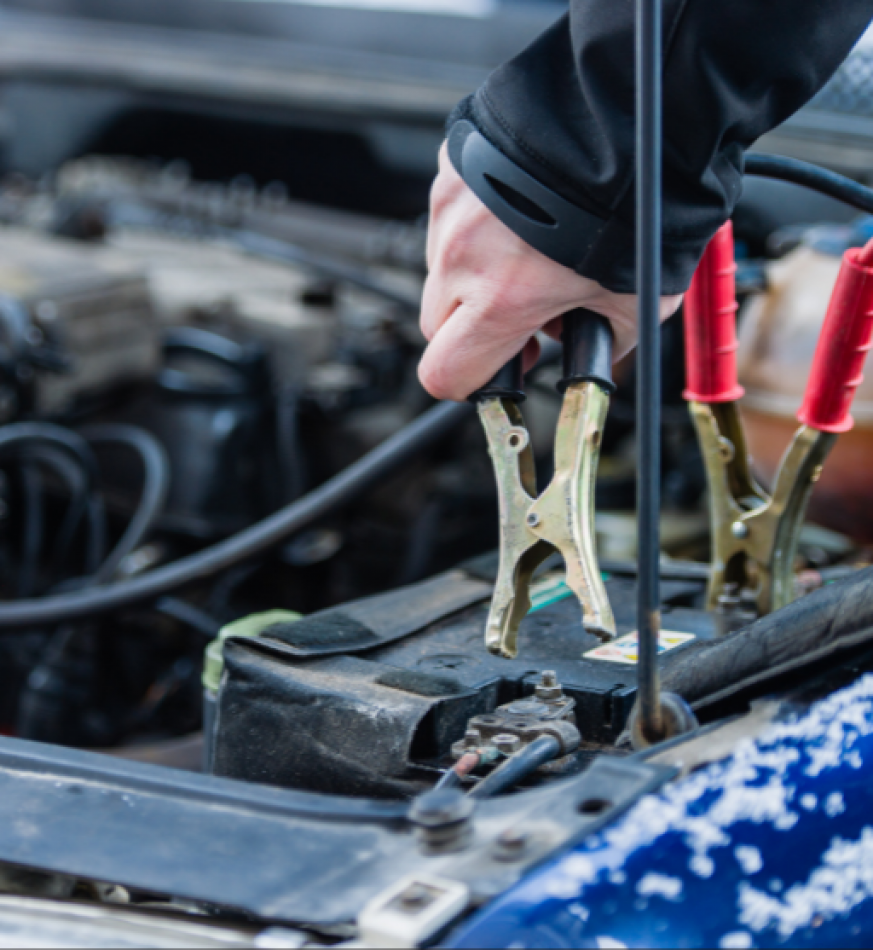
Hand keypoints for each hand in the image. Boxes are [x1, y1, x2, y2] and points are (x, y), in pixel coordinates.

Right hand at [418, 142, 681, 400]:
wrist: (628, 113)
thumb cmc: (637, 202)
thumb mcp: (638, 301)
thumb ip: (604, 341)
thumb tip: (596, 353)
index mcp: (501, 300)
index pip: (444, 373)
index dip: (468, 383)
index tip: (496, 372)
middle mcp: (463, 256)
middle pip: (436, 325)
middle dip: (473, 330)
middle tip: (522, 313)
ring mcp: (451, 208)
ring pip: (443, 269)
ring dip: (474, 275)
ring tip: (530, 251)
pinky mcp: (453, 169)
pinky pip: (451, 217)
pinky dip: (480, 225)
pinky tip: (524, 212)